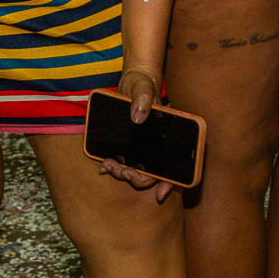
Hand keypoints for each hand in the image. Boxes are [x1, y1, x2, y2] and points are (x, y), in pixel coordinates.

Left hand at [95, 68, 171, 200]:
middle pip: (152, 174)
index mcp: (167, 137)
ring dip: (122, 173)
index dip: (169, 183)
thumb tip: (138, 117)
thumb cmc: (142, 83)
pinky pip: (124, 162)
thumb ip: (142, 98)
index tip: (159, 195)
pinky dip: (114, 166)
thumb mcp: (142, 87)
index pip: (174, 166)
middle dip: (136, 178)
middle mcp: (157, 146)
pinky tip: (104, 165)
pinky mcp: (130, 145)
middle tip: (122, 171)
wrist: (131, 81)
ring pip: (137, 171)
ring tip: (108, 166)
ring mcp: (143, 147)